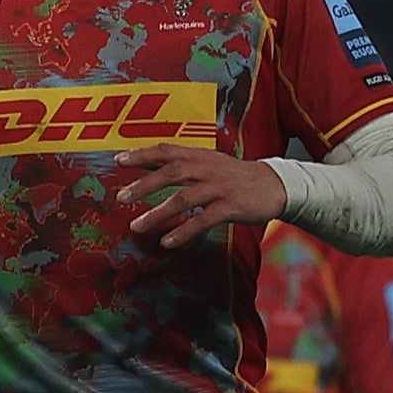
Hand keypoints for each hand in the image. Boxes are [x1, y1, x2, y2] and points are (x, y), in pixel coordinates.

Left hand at [124, 144, 284, 249]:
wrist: (275, 185)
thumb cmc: (232, 175)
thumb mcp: (206, 162)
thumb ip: (176, 162)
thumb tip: (140, 160)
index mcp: (199, 156)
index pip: (166, 150)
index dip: (142, 154)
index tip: (117, 160)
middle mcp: (207, 169)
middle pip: (171, 173)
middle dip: (144, 185)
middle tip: (120, 198)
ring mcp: (219, 188)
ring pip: (184, 199)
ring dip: (158, 214)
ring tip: (136, 227)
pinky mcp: (231, 207)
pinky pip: (203, 220)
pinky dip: (184, 231)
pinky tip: (167, 242)